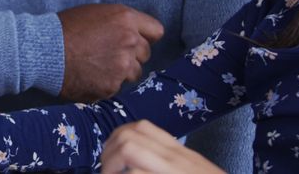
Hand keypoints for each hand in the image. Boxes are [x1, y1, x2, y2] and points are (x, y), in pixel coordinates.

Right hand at [58, 4, 163, 100]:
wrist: (44, 50)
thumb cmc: (65, 28)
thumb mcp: (96, 12)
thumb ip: (120, 22)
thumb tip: (135, 33)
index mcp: (126, 18)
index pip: (156, 31)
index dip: (145, 37)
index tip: (136, 41)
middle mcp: (130, 41)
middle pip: (146, 53)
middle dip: (132, 55)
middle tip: (110, 55)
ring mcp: (122, 65)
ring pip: (135, 73)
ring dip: (122, 72)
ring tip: (99, 67)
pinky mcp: (112, 86)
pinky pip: (117, 87)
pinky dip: (106, 84)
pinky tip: (90, 77)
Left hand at [101, 120, 224, 173]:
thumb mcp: (191, 172)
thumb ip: (169, 166)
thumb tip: (138, 168)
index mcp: (180, 154)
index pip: (142, 128)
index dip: (117, 139)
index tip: (111, 158)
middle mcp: (177, 158)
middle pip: (129, 135)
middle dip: (108, 153)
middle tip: (107, 172)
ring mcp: (174, 169)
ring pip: (130, 149)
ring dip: (112, 166)